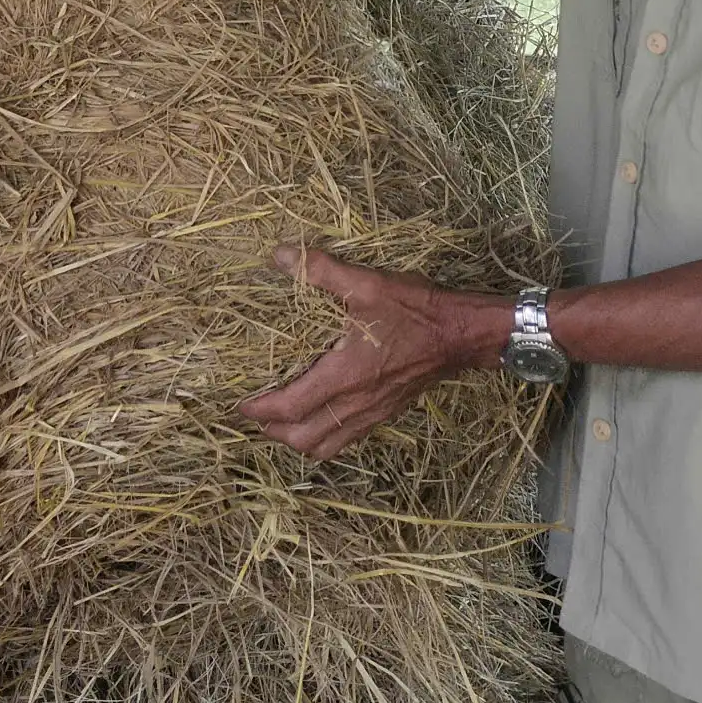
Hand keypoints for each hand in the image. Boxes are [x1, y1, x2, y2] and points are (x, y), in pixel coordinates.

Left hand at [240, 247, 502, 460]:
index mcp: (344, 376)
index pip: (291, 407)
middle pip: (303, 439)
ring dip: (298, 440)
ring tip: (281, 421)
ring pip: (326, 447)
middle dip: (274, 431)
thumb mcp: (365, 284)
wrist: (462, 335)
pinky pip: (347, 440)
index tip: (240, 405)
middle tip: (256, 412)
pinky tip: (319, 417)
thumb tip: (279, 255)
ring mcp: (374, 413)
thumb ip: (320, 270)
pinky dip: (325, 438)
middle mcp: (356, 403)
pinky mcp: (387, 413)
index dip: (260, 410)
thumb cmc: (415, 310)